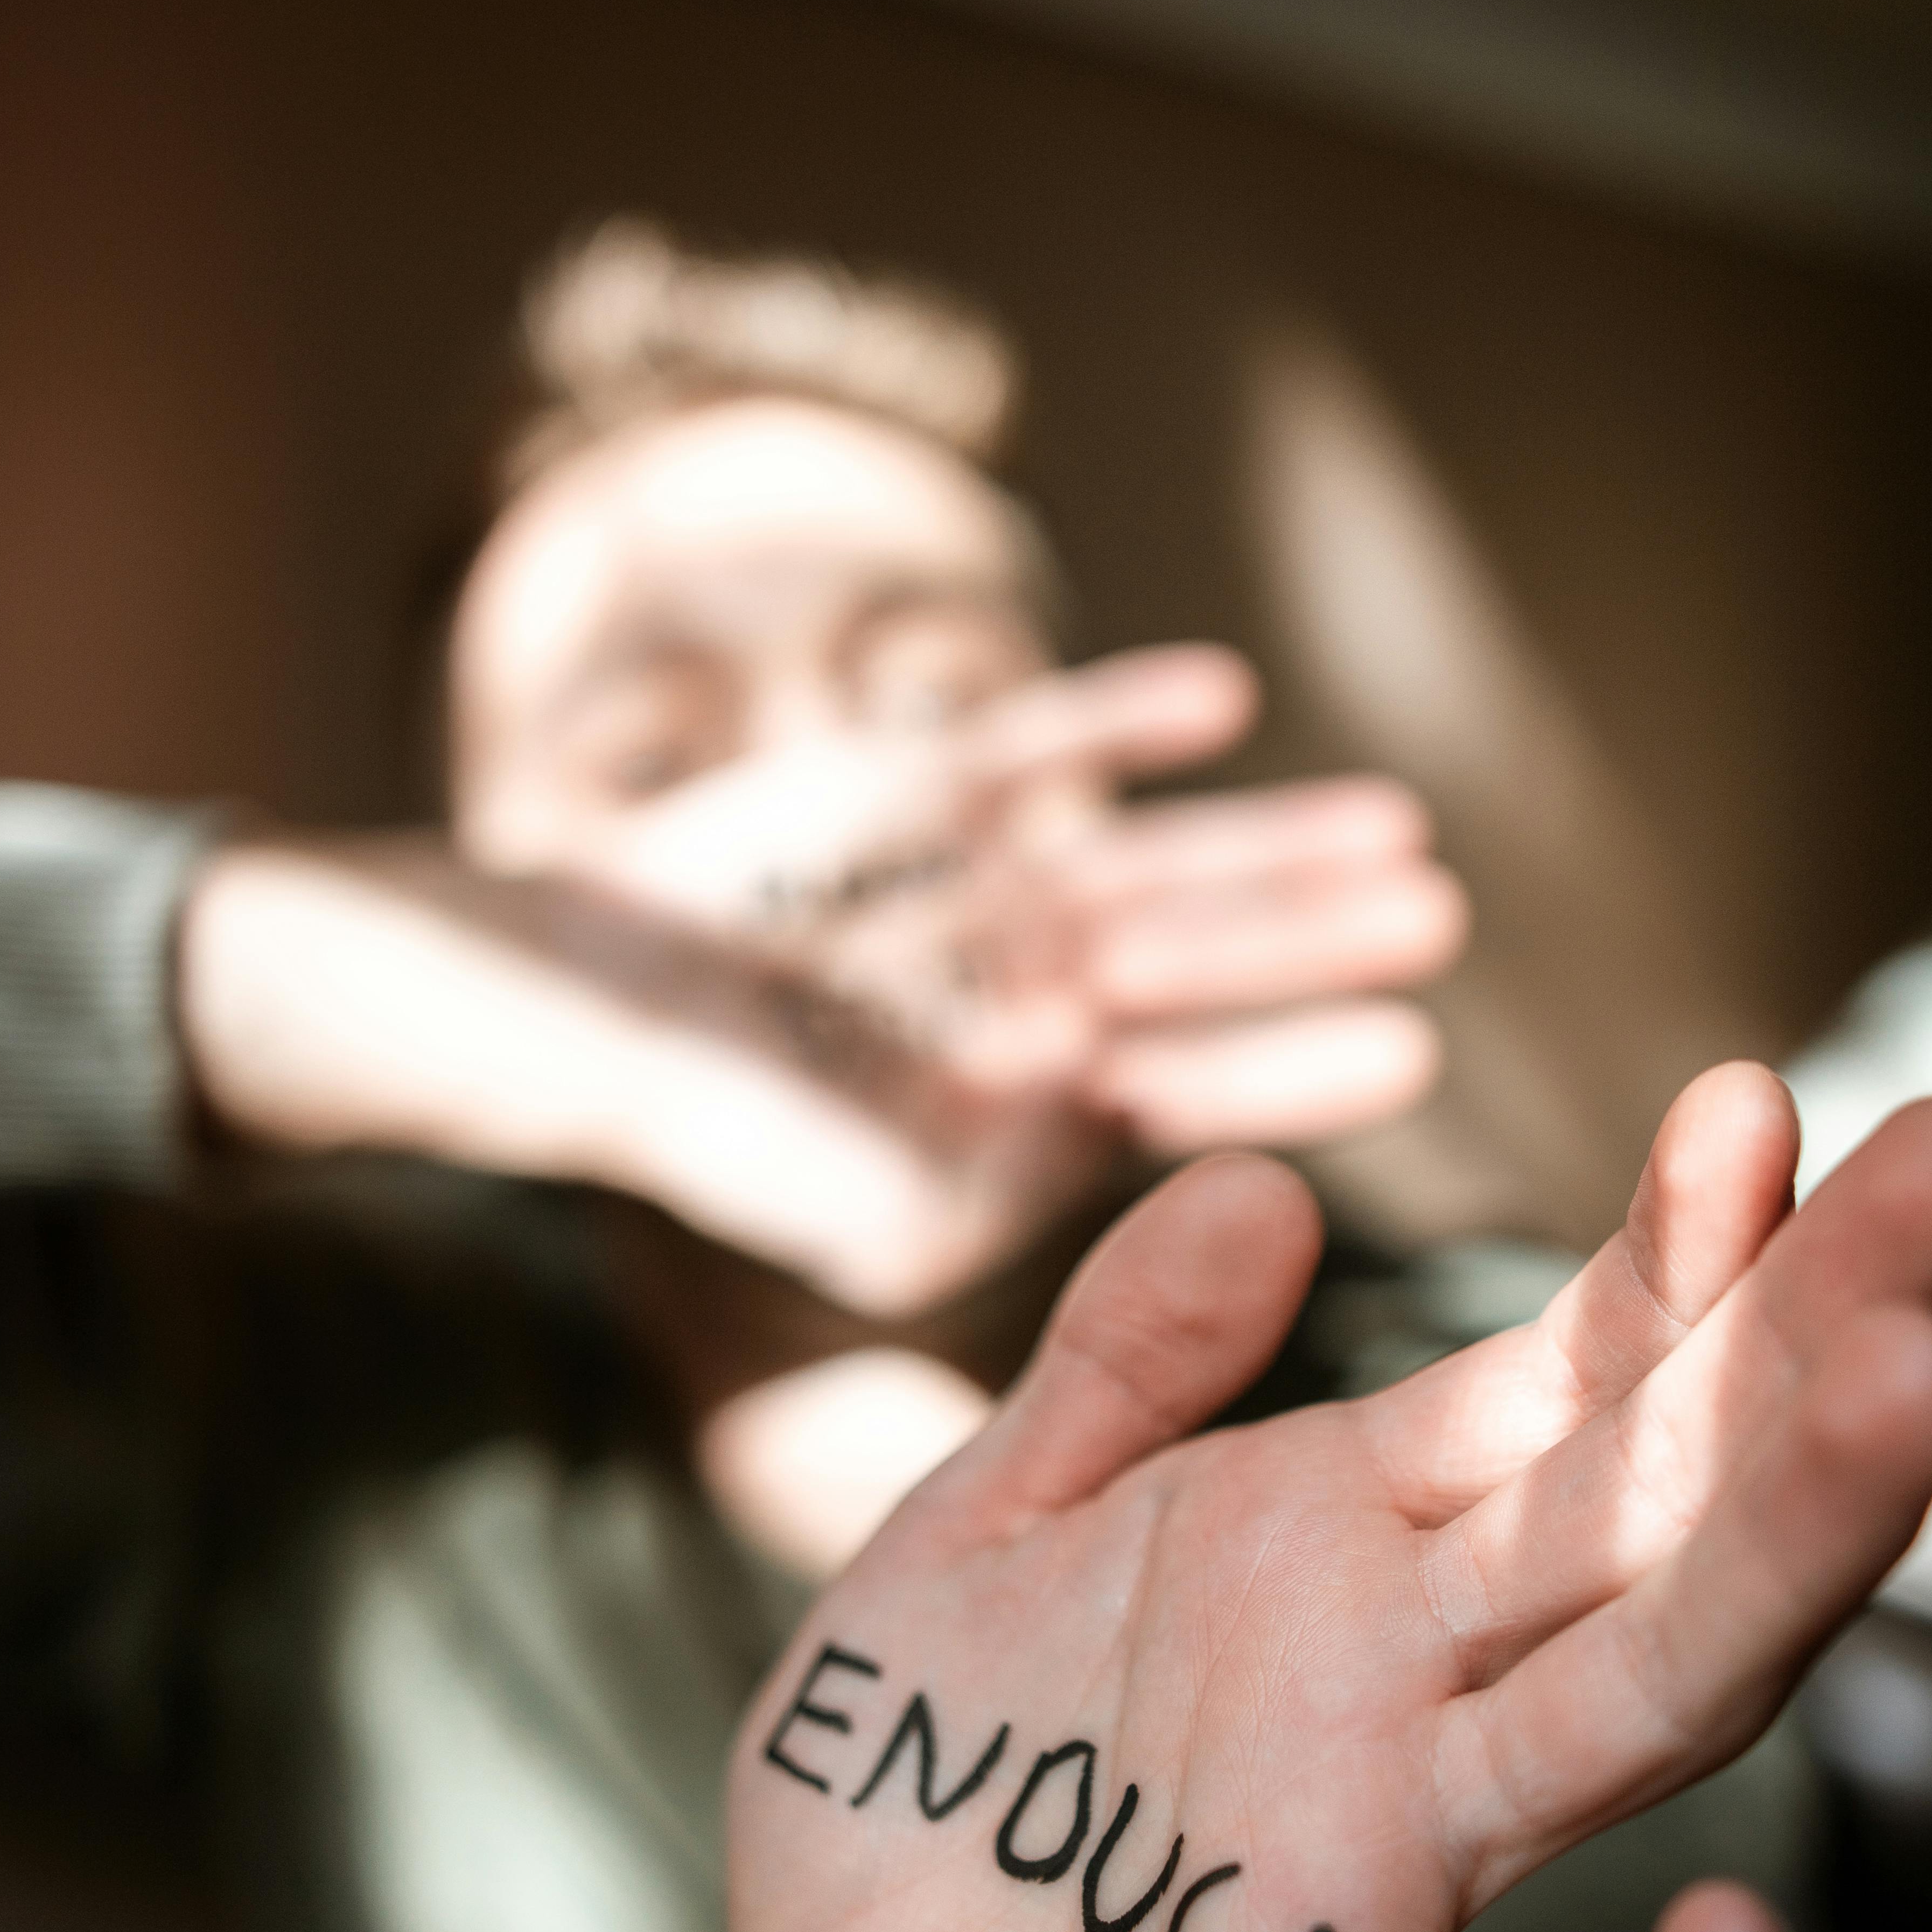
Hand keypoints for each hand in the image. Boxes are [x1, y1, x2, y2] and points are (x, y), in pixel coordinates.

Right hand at [180, 648, 1464, 1314]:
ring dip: (1248, 841)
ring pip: (1124, 863)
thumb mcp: (739, 1161)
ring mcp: (938, 898)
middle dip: (1298, 942)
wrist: (489, 992)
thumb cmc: (611, 1098)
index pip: (1159, 1094)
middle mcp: (976, 1005)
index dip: (1282, 1070)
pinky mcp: (880, 798)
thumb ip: (854, 1186)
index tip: (1414, 1054)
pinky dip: (1106, 723)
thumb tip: (973, 1235)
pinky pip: (1016, 754)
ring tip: (1389, 822)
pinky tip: (1218, 696)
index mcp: (968, 1110)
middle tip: (1442, 915)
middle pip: (1174, 966)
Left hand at [726, 1073, 1931, 1931]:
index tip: (1758, 1094)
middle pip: (1658, 1497)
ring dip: (1781, 1567)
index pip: (1564, 1372)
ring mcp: (1399, 1882)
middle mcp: (1410, 1690)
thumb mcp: (982, 1528)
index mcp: (1333, 1539)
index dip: (1672, 1244)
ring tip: (1914, 1389)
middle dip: (1813, 1331)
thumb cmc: (925, 1784)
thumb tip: (1262, 1181)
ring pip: (1640, 1708)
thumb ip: (1116, 1363)